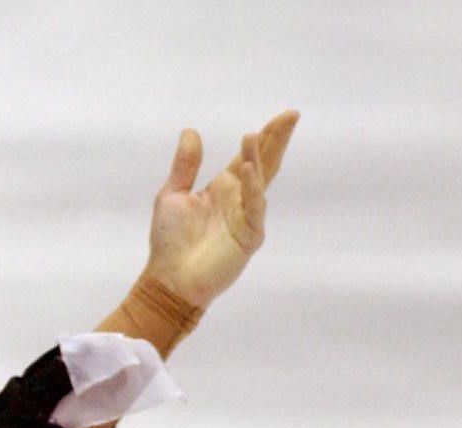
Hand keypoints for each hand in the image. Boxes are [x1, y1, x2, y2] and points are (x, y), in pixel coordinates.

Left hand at [142, 109, 296, 310]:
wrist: (169, 279)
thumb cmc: (170, 241)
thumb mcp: (173, 194)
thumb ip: (186, 165)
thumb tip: (190, 131)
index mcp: (223, 188)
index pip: (249, 157)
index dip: (264, 137)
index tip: (283, 117)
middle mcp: (239, 199)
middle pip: (264, 163)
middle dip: (276, 140)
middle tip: (292, 115)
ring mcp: (247, 217)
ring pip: (259, 181)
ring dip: (258, 158)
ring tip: (255, 135)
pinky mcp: (249, 236)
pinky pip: (254, 207)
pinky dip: (253, 187)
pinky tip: (248, 167)